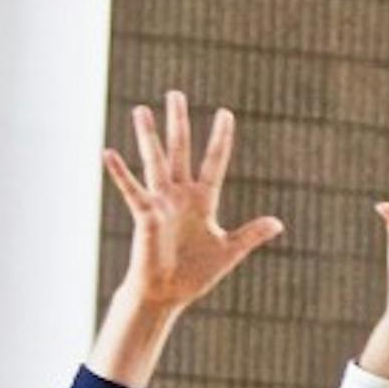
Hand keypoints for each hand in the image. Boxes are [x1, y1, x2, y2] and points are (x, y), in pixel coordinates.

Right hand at [102, 90, 283, 309]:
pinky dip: (120, 173)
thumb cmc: (195, 273)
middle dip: (178, 123)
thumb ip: (251, 234)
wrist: (168, 293)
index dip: (220, 138)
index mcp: (203, 200)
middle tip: (175, 93)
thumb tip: (279, 223)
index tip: (225, 113)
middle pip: (180, 151)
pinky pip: (132, 190)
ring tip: (142, 110)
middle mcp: (180, 195)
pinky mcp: (146, 215)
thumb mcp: (229, 251)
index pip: (213, 161)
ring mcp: (162, 203)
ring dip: (148, 137)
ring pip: (155, 162)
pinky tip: (109, 153)